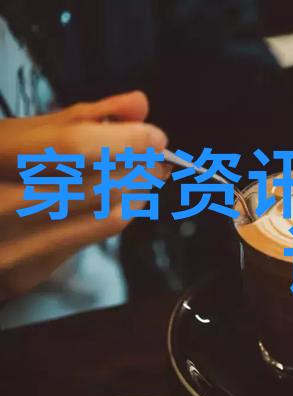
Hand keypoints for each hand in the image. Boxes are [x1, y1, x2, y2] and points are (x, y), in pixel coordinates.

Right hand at [0, 91, 169, 301]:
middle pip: (99, 185)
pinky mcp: (24, 273)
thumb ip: (82, 117)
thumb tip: (138, 104)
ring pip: (106, 215)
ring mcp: (9, 244)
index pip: (75, 146)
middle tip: (156, 157)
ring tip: (147, 175)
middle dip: (141, 168)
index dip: (126, 141)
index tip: (154, 137)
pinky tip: (127, 200)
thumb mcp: (20, 134)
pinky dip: (123, 213)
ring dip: (138, 191)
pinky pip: (95, 239)